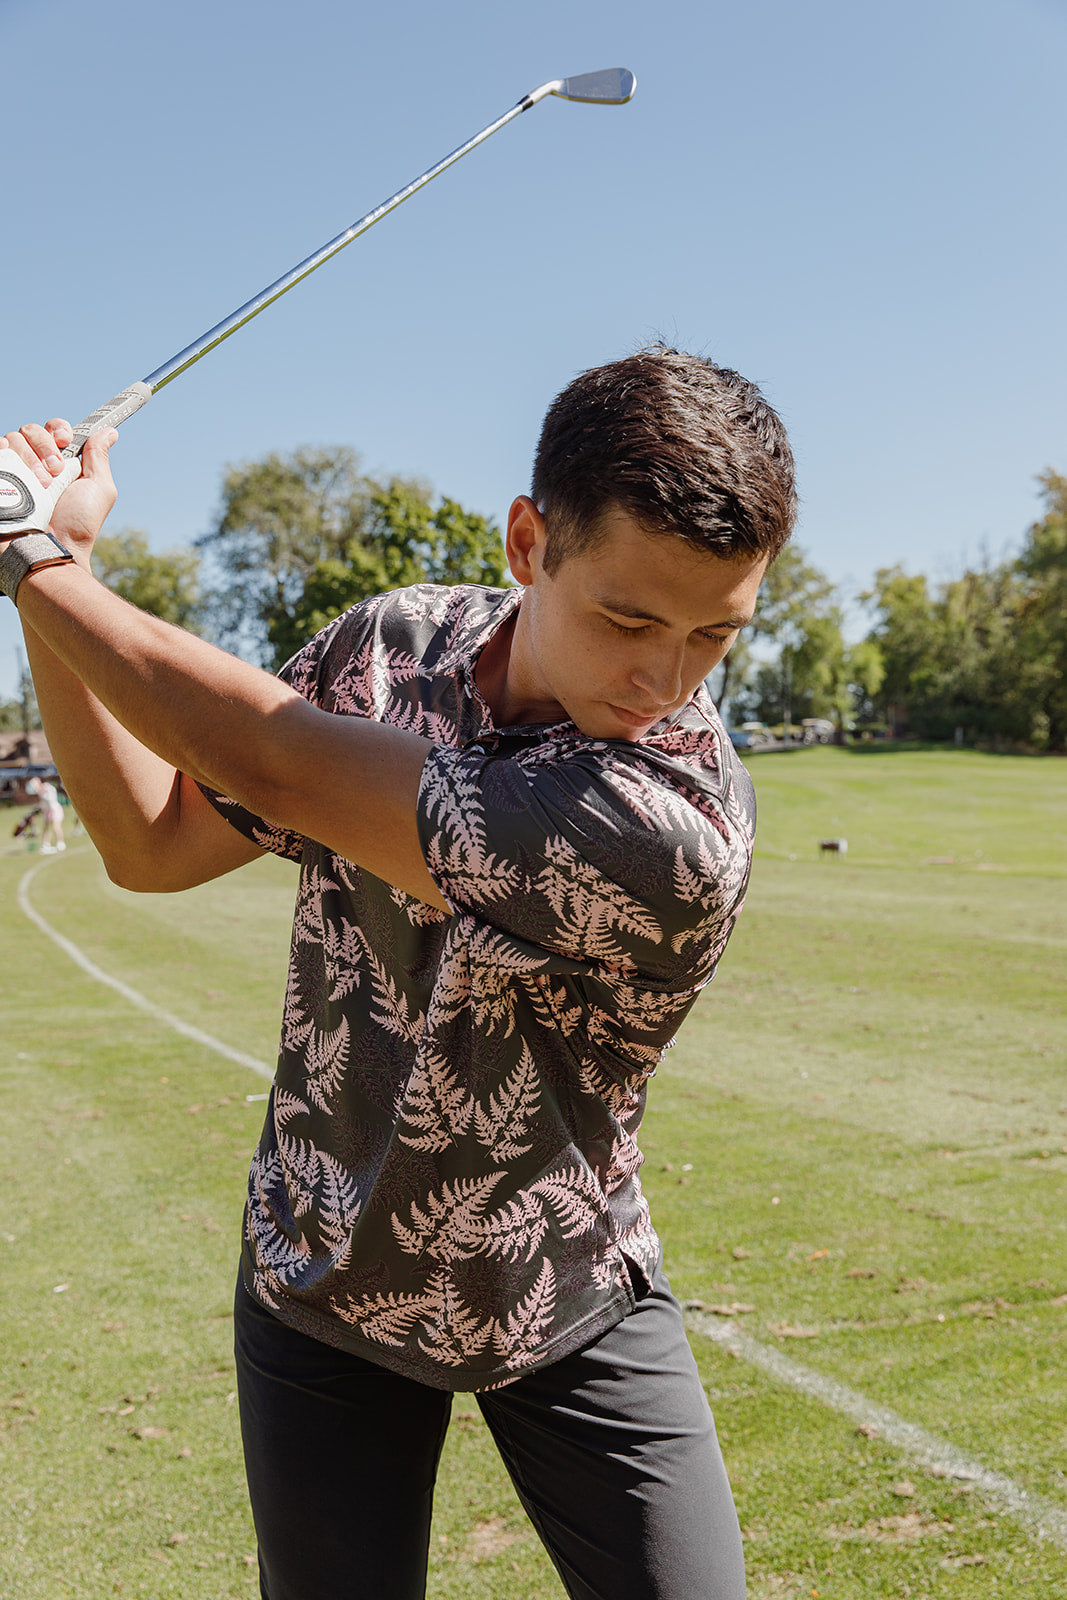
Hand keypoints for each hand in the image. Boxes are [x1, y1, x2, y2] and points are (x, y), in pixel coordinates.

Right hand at [0, 420, 117, 559]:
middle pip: (32, 429)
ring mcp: (16, 470)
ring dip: (30, 458)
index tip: (66, 440)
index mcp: (61, 462)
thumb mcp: (99, 489)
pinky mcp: (0, 477)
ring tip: (40, 486)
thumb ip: (99, 457)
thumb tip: (110, 432)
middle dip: (46, 446)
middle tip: (55, 472)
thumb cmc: (77, 525)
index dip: (59, 429)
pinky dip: (7, 455)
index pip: (53, 429)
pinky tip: (18, 475)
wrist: (49, 547)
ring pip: (14, 438)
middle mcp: (36, 463)